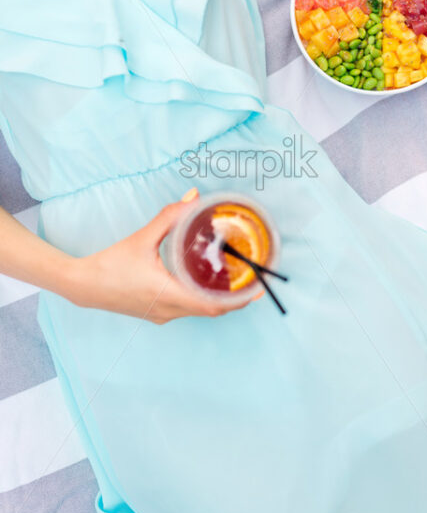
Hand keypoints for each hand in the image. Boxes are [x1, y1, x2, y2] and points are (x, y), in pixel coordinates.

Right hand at [69, 188, 256, 322]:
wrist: (83, 285)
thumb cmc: (111, 263)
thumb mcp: (142, 238)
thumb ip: (169, 217)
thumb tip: (193, 197)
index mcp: (167, 295)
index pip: (213, 305)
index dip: (238, 299)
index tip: (256, 289)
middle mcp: (168, 310)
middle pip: (211, 310)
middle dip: (234, 298)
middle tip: (253, 280)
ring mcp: (162, 315)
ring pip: (199, 311)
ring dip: (218, 298)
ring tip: (236, 280)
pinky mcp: (156, 314)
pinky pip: (187, 309)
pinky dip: (201, 299)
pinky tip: (206, 282)